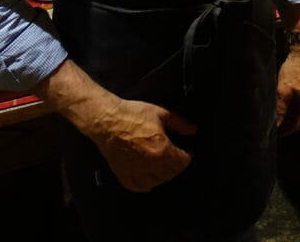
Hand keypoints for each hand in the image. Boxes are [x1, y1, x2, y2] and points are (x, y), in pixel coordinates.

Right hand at [34, 59, 196, 191]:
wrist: (107, 120)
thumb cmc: (131, 115)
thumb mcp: (161, 113)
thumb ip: (179, 123)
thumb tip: (192, 130)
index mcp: (162, 150)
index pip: (182, 162)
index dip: (188, 156)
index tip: (188, 153)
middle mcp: (150, 164)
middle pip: (170, 173)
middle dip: (176, 166)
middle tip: (177, 159)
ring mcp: (136, 170)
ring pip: (155, 182)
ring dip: (163, 176)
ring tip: (164, 168)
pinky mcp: (122, 172)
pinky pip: (136, 186)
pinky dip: (144, 185)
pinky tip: (148, 181)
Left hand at [276, 42, 299, 134]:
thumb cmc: (295, 70)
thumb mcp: (284, 90)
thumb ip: (281, 108)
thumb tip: (277, 123)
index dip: (288, 130)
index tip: (278, 134)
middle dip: (289, 123)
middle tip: (276, 126)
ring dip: (290, 114)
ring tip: (278, 115)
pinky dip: (292, 104)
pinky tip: (283, 102)